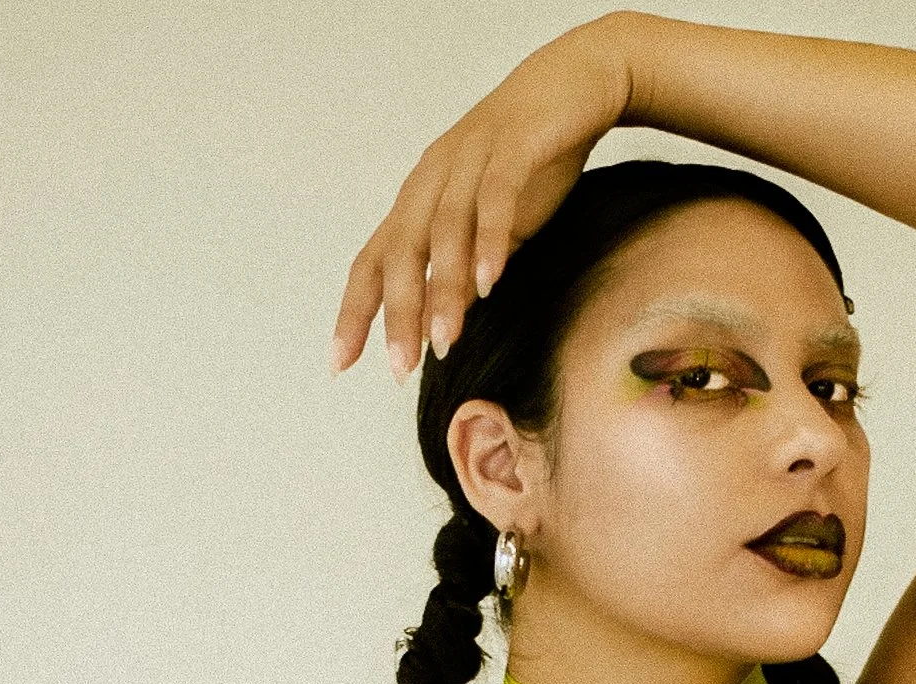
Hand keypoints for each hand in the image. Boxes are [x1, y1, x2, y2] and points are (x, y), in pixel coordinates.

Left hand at [329, 12, 643, 382]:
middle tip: (400, 368)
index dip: (355, 312)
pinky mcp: (511, 147)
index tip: (341, 364)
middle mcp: (433, 178)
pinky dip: (488, 241)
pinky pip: (494, 198)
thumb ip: (464, 274)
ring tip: (444, 340)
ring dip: (442, 289)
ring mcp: (469, 159)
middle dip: (397, 313)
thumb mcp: (491, 229)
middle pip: (400, 251)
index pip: (373, 262)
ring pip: (444, 230)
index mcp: (419, 201)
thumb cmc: (530, 160)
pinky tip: (490, 284)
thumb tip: (439, 329)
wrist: (574, 83)